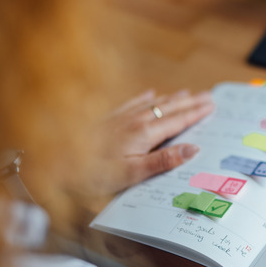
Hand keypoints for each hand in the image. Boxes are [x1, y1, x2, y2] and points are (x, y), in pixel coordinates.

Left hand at [91, 89, 213, 193]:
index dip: (196, 113)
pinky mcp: (106, 118)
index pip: (177, 121)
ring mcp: (120, 117)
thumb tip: (192, 148)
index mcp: (144, 134)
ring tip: (187, 93)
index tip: (211, 105)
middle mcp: (134, 120)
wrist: (54, 162)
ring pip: (152, 103)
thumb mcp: (132, 174)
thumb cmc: (92, 173)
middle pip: (169, 108)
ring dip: (172, 98)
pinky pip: (132, 103)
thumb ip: (163, 161)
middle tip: (208, 96)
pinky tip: (149, 93)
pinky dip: (145, 97)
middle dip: (190, 102)